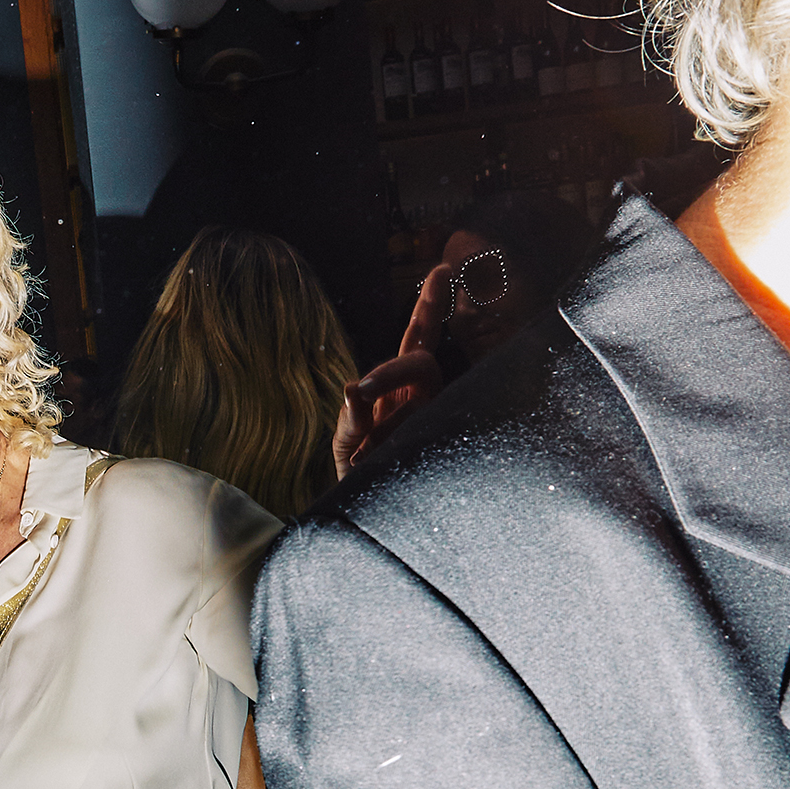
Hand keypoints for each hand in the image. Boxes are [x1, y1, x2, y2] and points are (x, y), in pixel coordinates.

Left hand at [331, 266, 449, 479]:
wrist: (362, 519)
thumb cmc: (356, 475)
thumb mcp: (345, 443)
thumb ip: (349, 417)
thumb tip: (353, 390)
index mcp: (400, 387)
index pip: (419, 337)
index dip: (431, 305)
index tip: (444, 269)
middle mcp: (421, 399)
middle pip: (421, 362)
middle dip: (392, 370)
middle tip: (362, 391)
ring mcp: (431, 421)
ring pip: (418, 402)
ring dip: (381, 425)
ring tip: (359, 454)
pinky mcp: (434, 446)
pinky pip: (414, 434)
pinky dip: (381, 446)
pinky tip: (363, 462)